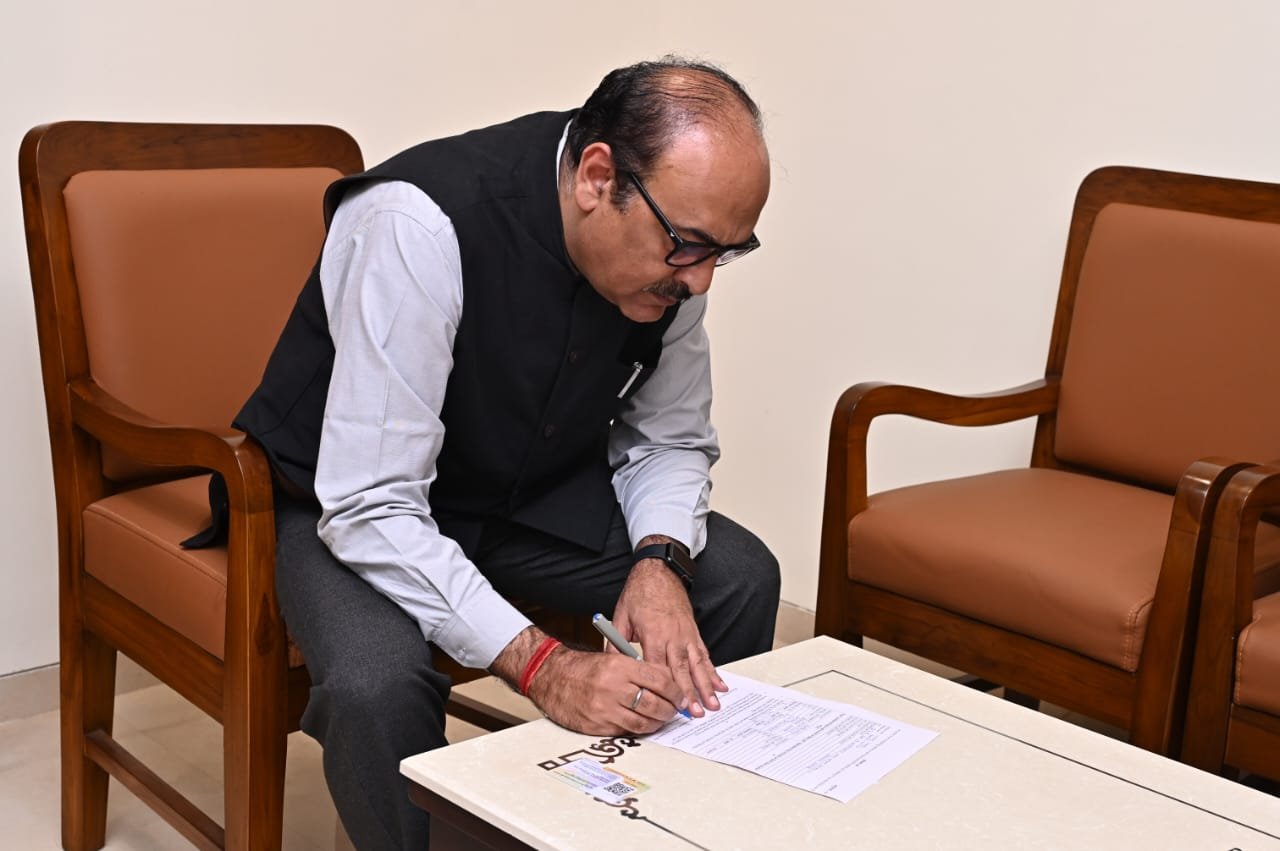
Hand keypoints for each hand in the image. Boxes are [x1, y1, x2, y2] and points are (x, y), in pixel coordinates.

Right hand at [491, 627, 684, 734]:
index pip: (660, 680)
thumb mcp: (612, 659)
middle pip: (655, 704)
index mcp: (620, 667)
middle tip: (674, 710)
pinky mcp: (598, 726)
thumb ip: (638, 670)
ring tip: (660, 719)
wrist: (552, 678)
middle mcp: (613, 688)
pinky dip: (637, 729)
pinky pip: (626, 731)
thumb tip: (667, 684)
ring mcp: (605, 710)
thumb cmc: (584, 668)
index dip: (675, 691)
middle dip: (670, 710)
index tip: (680, 696)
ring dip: (657, 723)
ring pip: (643, 722)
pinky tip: (641, 724)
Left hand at [610, 541, 727, 716]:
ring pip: (698, 664)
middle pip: (682, 670)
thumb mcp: (621, 616)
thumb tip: (613, 666)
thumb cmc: (638, 593)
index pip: (659, 667)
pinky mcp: (693, 632)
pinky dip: (712, 671)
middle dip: (690, 693)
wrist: (659, 571)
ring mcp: (686, 635)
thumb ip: (617, 643)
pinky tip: (720, 685)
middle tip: (696, 713)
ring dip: (706, 686)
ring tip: (713, 705)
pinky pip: (705, 655)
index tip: (670, 706)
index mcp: (653, 633)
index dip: (665, 688)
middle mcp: (673, 636)